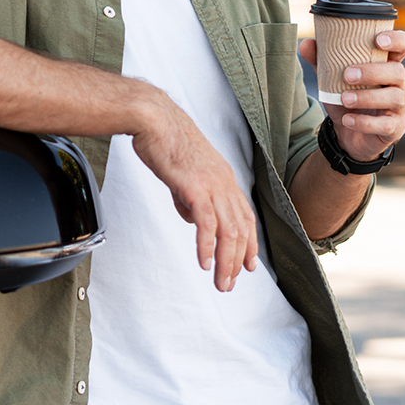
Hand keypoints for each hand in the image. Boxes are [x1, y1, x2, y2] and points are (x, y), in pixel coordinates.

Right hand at [130, 86, 258, 292]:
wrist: (155, 119)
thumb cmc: (165, 141)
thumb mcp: (184, 173)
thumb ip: (191, 197)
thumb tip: (192, 218)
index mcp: (224, 177)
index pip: (245, 217)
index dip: (249, 244)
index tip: (247, 266)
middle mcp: (224, 182)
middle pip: (240, 230)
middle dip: (237, 262)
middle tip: (229, 285)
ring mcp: (212, 184)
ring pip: (228, 231)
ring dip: (225, 262)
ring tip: (221, 283)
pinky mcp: (195, 186)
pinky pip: (206, 223)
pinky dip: (207, 246)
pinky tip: (204, 263)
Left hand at [299, 29, 404, 161]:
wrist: (348, 135)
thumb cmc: (346, 97)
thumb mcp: (332, 79)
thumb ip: (321, 60)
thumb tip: (306, 43)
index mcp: (387, 64)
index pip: (404, 45)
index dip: (397, 40)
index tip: (378, 39)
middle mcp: (398, 83)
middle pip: (398, 71)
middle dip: (373, 72)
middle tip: (347, 75)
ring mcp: (399, 106)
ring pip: (395, 97)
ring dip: (368, 97)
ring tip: (344, 99)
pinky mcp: (395, 128)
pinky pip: (387, 125)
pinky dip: (365, 122)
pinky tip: (347, 120)